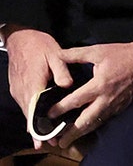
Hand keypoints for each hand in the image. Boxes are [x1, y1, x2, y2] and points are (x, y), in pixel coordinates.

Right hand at [4, 26, 72, 149]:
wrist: (20, 38)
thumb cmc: (39, 45)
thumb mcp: (54, 54)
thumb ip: (62, 71)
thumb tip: (68, 85)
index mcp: (33, 83)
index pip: (33, 110)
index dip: (38, 126)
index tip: (43, 140)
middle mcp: (22, 90)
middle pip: (29, 115)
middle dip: (39, 129)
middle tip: (52, 141)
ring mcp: (17, 90)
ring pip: (26, 110)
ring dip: (35, 122)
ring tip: (48, 134)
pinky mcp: (17, 88)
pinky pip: (25, 104)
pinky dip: (32, 112)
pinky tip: (40, 117)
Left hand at [47, 36, 132, 147]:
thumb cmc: (124, 54)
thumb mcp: (98, 51)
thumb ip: (76, 54)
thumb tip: (58, 55)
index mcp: (99, 85)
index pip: (76, 101)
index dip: (60, 109)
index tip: (49, 114)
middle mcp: (107, 98)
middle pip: (86, 120)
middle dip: (72, 132)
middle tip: (60, 141)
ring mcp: (116, 104)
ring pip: (97, 123)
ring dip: (83, 132)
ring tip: (71, 139)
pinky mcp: (123, 105)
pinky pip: (106, 118)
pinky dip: (95, 124)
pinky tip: (89, 126)